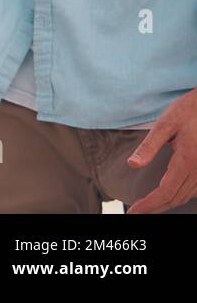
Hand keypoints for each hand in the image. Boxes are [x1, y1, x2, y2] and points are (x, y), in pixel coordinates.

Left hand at [125, 87, 196, 212]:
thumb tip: (132, 164)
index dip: (150, 205)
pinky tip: (168, 195)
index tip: (134, 211)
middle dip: (155, 208)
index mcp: (187, 160)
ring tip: (148, 207)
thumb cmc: (188, 110)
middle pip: (176, 198)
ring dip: (167, 204)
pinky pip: (194, 190)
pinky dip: (179, 196)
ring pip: (186, 196)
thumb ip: (149, 145)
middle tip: (136, 212)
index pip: (166, 191)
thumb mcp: (165, 123)